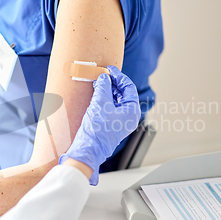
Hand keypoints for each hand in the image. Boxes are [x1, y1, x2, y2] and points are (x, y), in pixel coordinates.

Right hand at [59, 66, 140, 184]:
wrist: (88, 149)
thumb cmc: (97, 129)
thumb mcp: (100, 103)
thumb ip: (104, 87)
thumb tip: (104, 77)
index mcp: (132, 111)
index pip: (129, 88)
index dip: (119, 76)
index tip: (109, 69)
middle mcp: (129, 116)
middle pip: (123, 93)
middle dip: (112, 83)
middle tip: (102, 74)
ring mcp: (120, 121)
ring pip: (116, 100)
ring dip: (107, 90)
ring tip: (97, 82)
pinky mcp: (111, 124)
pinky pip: (110, 107)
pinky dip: (104, 98)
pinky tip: (96, 93)